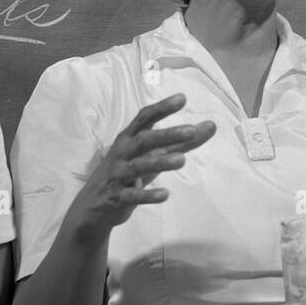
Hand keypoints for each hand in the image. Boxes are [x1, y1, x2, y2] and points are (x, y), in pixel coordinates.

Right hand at [72, 94, 215, 232]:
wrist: (93, 206)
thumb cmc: (128, 172)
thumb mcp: (153, 154)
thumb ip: (182, 141)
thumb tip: (212, 125)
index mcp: (129, 138)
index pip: (144, 118)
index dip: (162, 108)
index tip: (182, 98)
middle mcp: (122, 153)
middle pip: (144, 139)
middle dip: (167, 134)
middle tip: (191, 130)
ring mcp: (117, 174)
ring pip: (138, 166)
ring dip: (160, 162)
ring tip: (183, 160)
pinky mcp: (116, 197)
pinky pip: (132, 196)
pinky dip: (148, 195)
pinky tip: (165, 195)